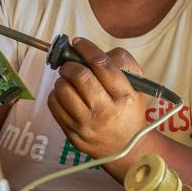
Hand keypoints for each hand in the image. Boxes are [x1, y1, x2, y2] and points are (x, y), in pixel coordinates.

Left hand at [47, 38, 148, 157]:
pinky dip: (55, 94)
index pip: (103, 65)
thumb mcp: (137, 88)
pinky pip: (54, 106)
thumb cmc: (128, 112)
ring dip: (62, 79)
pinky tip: (64, 94)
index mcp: (125, 97)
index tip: (79, 42)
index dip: (87, 49)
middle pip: (80, 76)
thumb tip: (94, 52)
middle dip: (71, 65)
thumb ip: (122, 64)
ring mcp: (87, 125)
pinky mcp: (73, 134)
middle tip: (70, 64)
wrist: (125, 149)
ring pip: (63, 90)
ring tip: (68, 80)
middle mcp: (106, 112)